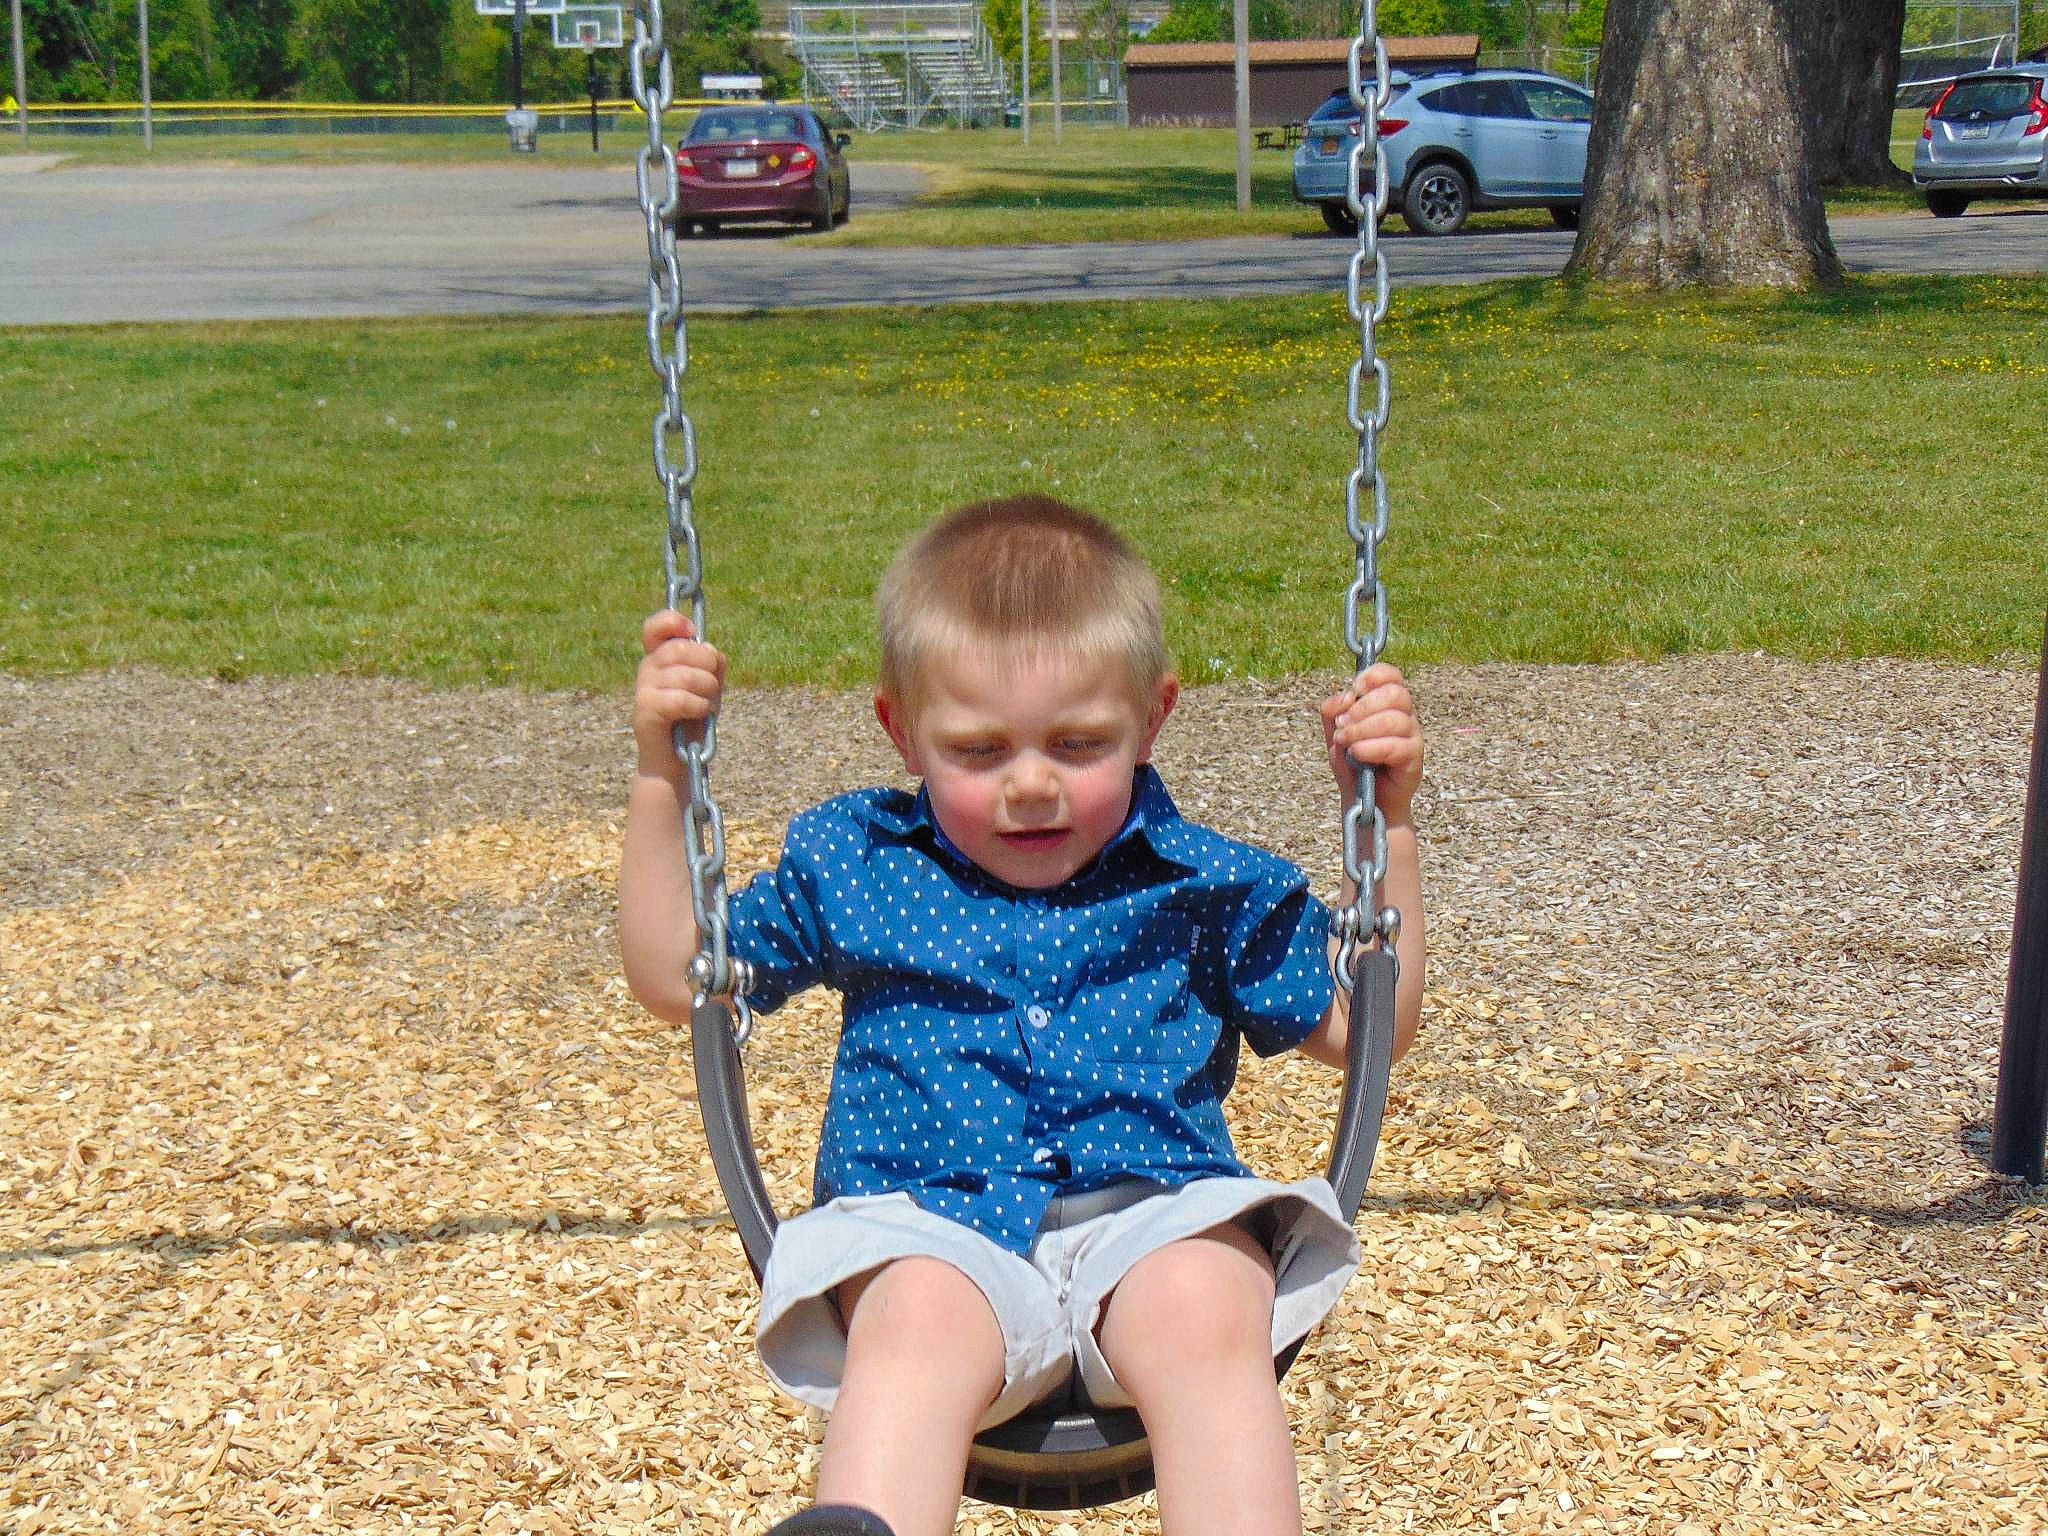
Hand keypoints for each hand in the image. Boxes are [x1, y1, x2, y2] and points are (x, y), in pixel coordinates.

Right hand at [634, 610, 726, 780]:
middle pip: (681, 648)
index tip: (691, 631)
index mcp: (661, 657)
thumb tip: (710, 650)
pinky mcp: (645, 710)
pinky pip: (680, 699)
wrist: (677, 758)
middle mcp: (648, 668)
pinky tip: (700, 713)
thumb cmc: (693, 719)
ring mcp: (644, 688)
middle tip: (712, 685)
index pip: (656, 627)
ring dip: (707, 690)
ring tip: (706, 704)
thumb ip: (712, 664)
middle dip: (707, 665)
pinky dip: (699, 706)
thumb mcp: (710, 686)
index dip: (673, 621)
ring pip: (685, 675)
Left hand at [1320, 663, 1421, 825]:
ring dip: (1363, 729)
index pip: (1391, 675)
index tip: (1356, 689)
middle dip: (1364, 706)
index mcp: (1387, 703)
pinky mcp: (1414, 759)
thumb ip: (1333, 711)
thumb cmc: (1353, 765)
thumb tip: (1344, 696)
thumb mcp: (1335, 735)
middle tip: (1344, 725)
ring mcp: (1412, 737)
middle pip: (1396, 693)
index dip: (1374, 676)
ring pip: (1396, 719)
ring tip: (1346, 742)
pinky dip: (1372, 748)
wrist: (1364, 802)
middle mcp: (1404, 716)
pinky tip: (1358, 754)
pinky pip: (1397, 746)